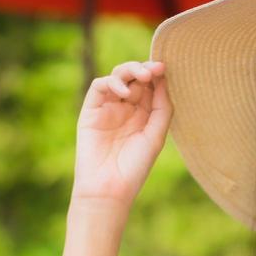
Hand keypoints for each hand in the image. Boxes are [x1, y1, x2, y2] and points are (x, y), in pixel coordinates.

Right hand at [72, 60, 171, 211]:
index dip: (156, 74)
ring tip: (142, 76)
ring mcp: (107, 108)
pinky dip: (112, 82)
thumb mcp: (156, 136)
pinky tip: (124, 92)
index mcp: (143, 114)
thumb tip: (163, 78)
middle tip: (153, 69)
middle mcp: (125, 108)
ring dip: (129, 71)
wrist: (109, 188)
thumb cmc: (135, 167)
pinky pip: (99, 87)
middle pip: (133, 77)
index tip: (164, 68)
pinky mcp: (90, 111)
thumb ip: (162, 107)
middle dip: (144, 69)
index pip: (149, 86)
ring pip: (117, 77)